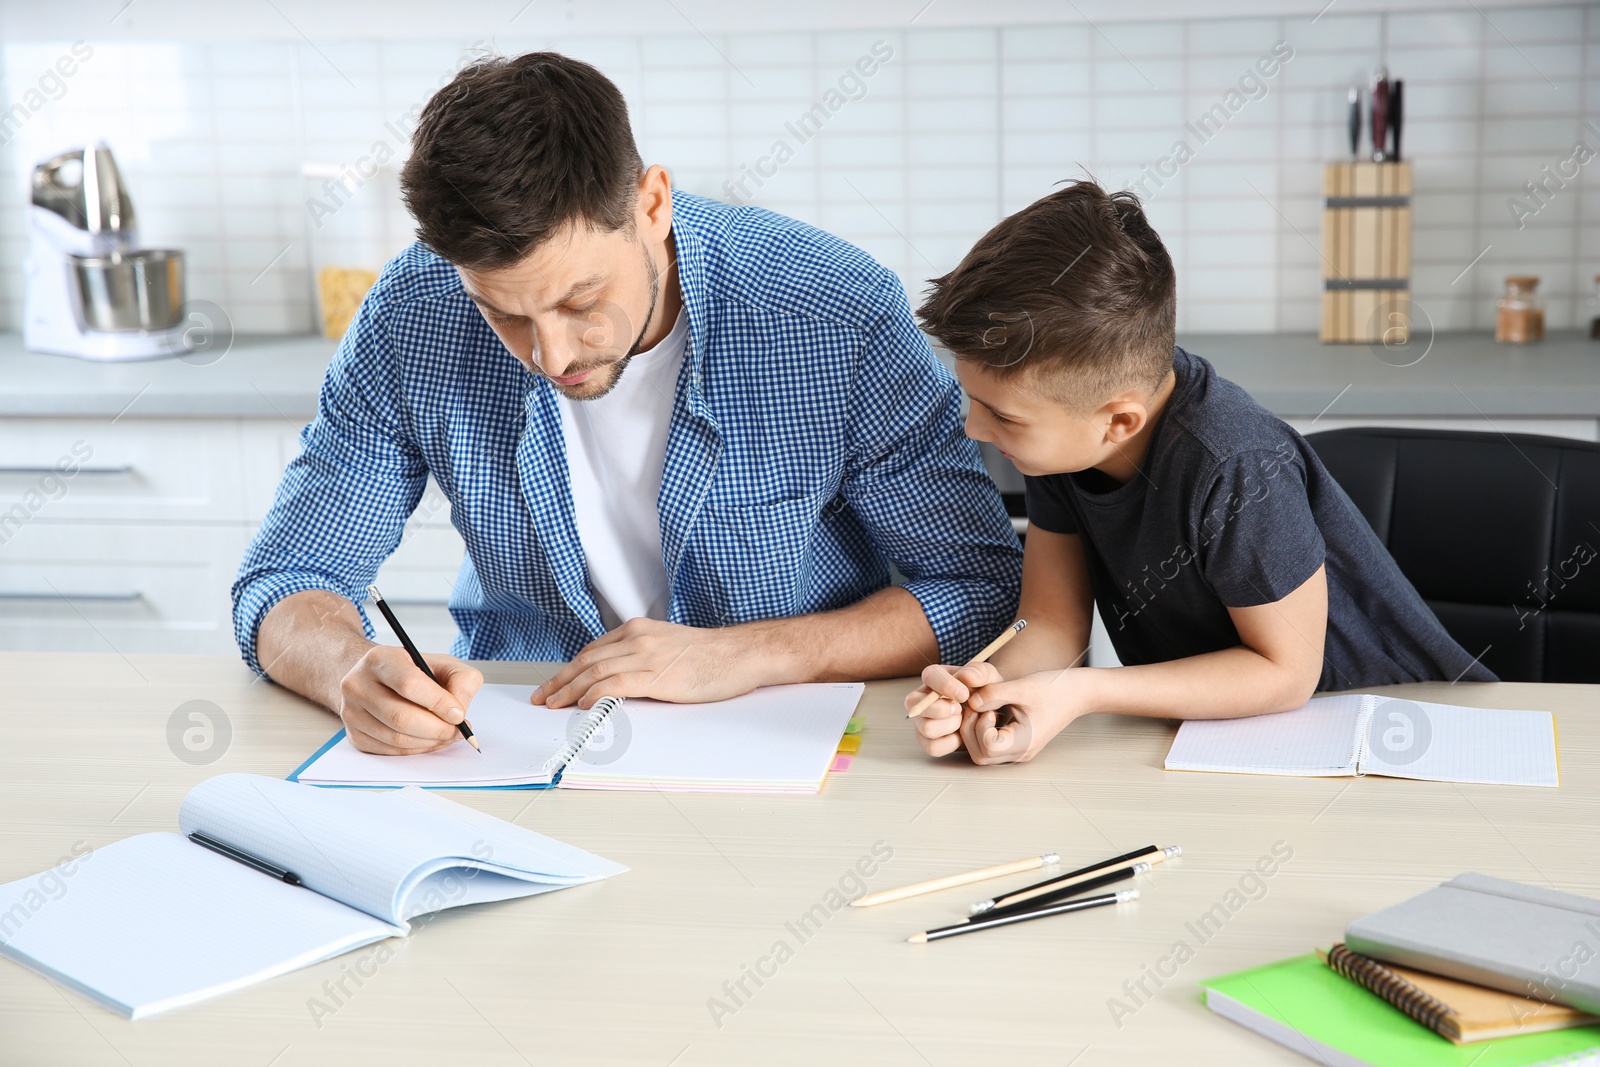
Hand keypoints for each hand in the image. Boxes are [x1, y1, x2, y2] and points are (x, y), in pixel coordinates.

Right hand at [338, 645, 483, 754]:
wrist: (377, 679)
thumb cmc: (413, 671)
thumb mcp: (443, 664)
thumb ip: (461, 681)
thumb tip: (459, 712)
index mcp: (380, 659)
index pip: (410, 684)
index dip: (438, 703)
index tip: (459, 715)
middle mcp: (358, 684)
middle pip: (402, 717)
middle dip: (437, 729)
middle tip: (458, 731)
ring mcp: (351, 711)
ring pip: (396, 738)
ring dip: (429, 742)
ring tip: (447, 735)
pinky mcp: (354, 734)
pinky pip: (389, 751)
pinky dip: (416, 749)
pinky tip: (429, 740)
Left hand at [533, 617, 768, 708]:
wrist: (739, 654)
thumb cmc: (709, 655)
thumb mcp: (667, 646)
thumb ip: (641, 655)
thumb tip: (617, 678)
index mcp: (638, 630)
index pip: (592, 650)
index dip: (568, 669)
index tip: (554, 683)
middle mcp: (637, 639)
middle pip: (586, 661)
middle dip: (560, 680)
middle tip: (543, 697)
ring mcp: (646, 656)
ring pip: (595, 672)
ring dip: (569, 690)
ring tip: (555, 704)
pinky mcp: (657, 675)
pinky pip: (616, 684)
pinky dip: (595, 695)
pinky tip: (583, 705)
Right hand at [906, 661, 1002, 757]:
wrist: (990, 715)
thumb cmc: (985, 693)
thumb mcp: (990, 678)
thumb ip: (981, 672)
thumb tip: (966, 676)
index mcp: (935, 677)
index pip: (929, 676)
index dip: (945, 685)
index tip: (964, 694)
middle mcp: (922, 699)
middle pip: (915, 705)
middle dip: (941, 710)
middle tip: (960, 710)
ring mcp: (921, 720)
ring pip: (926, 728)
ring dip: (950, 726)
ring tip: (963, 720)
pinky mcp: (926, 740)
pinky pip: (932, 747)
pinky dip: (951, 743)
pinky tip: (960, 734)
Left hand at [959, 668, 1082, 764]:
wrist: (1075, 693)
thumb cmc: (1054, 689)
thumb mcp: (1023, 686)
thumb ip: (994, 694)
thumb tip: (970, 702)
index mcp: (1025, 741)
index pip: (988, 748)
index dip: (980, 727)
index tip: (989, 708)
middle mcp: (1021, 752)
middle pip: (981, 755)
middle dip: (971, 730)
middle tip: (977, 706)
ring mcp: (1018, 750)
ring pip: (982, 753)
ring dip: (974, 730)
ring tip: (982, 707)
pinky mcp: (1015, 744)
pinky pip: (990, 746)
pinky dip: (981, 730)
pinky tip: (987, 711)